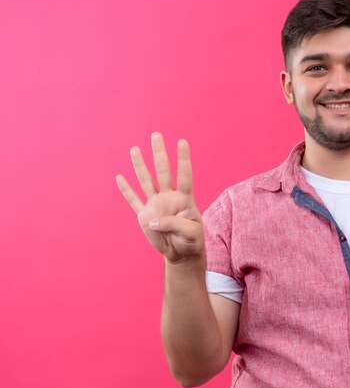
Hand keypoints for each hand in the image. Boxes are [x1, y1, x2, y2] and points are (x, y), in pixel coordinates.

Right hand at [116, 133, 204, 263]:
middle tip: (156, 134)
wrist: (181, 253)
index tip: (182, 142)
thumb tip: (152, 220)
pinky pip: (134, 200)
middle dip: (159, 153)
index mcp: (185, 199)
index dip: (183, 159)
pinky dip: (126, 190)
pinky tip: (120, 177)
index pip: (184, 175)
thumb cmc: (191, 241)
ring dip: (140, 166)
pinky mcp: (144, 216)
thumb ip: (173, 224)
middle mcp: (169, 197)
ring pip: (146, 181)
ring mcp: (155, 205)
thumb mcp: (190, 234)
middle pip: (163, 172)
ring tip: (135, 149)